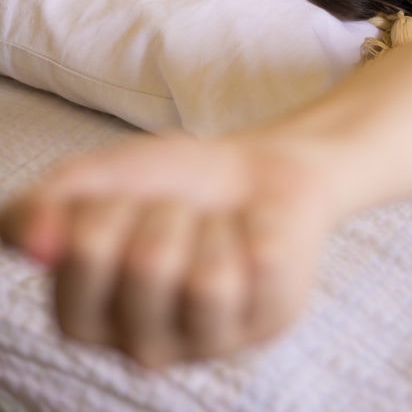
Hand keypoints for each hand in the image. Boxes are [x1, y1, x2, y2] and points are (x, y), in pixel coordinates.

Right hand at [0, 133, 335, 367]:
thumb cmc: (168, 185)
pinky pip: (262, 265)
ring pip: (208, 280)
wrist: (255, 171)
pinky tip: (255, 239)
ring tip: (218, 228)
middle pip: (149, 263)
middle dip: (169, 212)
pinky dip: (259, 229)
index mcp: (83, 319)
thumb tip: (36, 244)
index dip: (109, 205)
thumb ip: (37, 210)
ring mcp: (210, 342)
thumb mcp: (91, 183)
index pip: (85, 251)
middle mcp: (142, 346)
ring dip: (214, 227)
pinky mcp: (269, 321)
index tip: (125, 200)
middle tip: (182, 212)